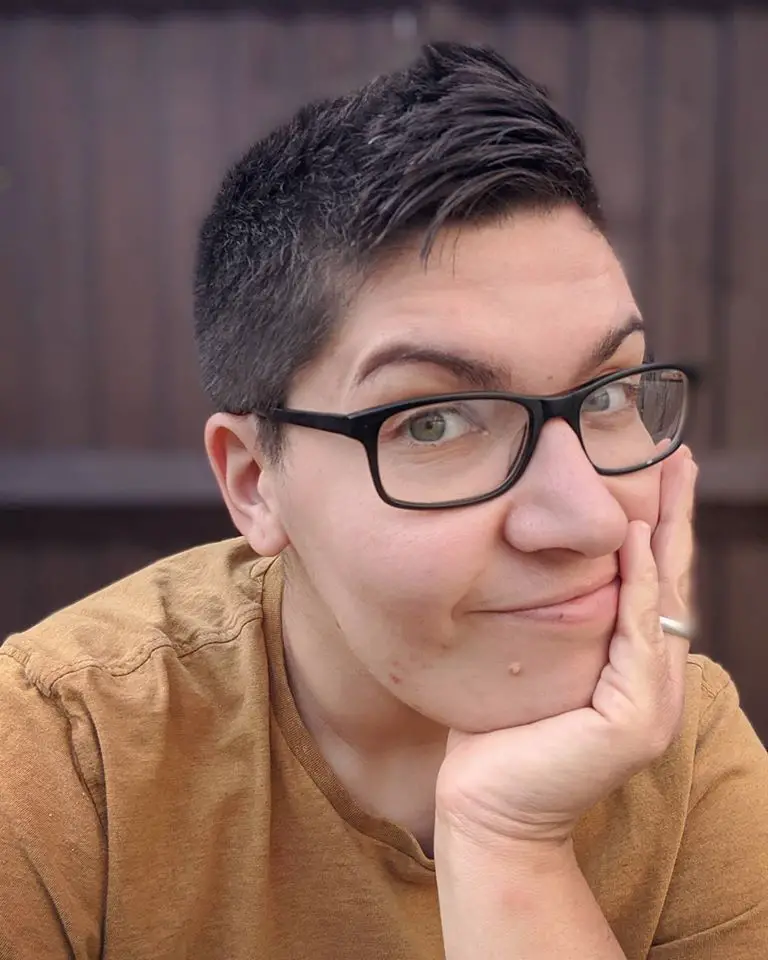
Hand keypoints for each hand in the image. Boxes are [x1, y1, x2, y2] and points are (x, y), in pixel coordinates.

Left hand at [434, 445, 697, 847]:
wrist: (487, 806)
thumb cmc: (496, 735)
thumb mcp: (530, 663)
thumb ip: (552, 624)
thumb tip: (540, 568)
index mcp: (634, 670)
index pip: (653, 585)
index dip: (660, 530)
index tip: (661, 474)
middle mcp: (655, 681)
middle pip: (672, 581)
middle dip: (676, 516)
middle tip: (681, 457)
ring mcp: (653, 702)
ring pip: (664, 597)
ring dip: (667, 532)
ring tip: (670, 475)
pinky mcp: (634, 718)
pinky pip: (637, 630)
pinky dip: (637, 580)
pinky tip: (636, 535)